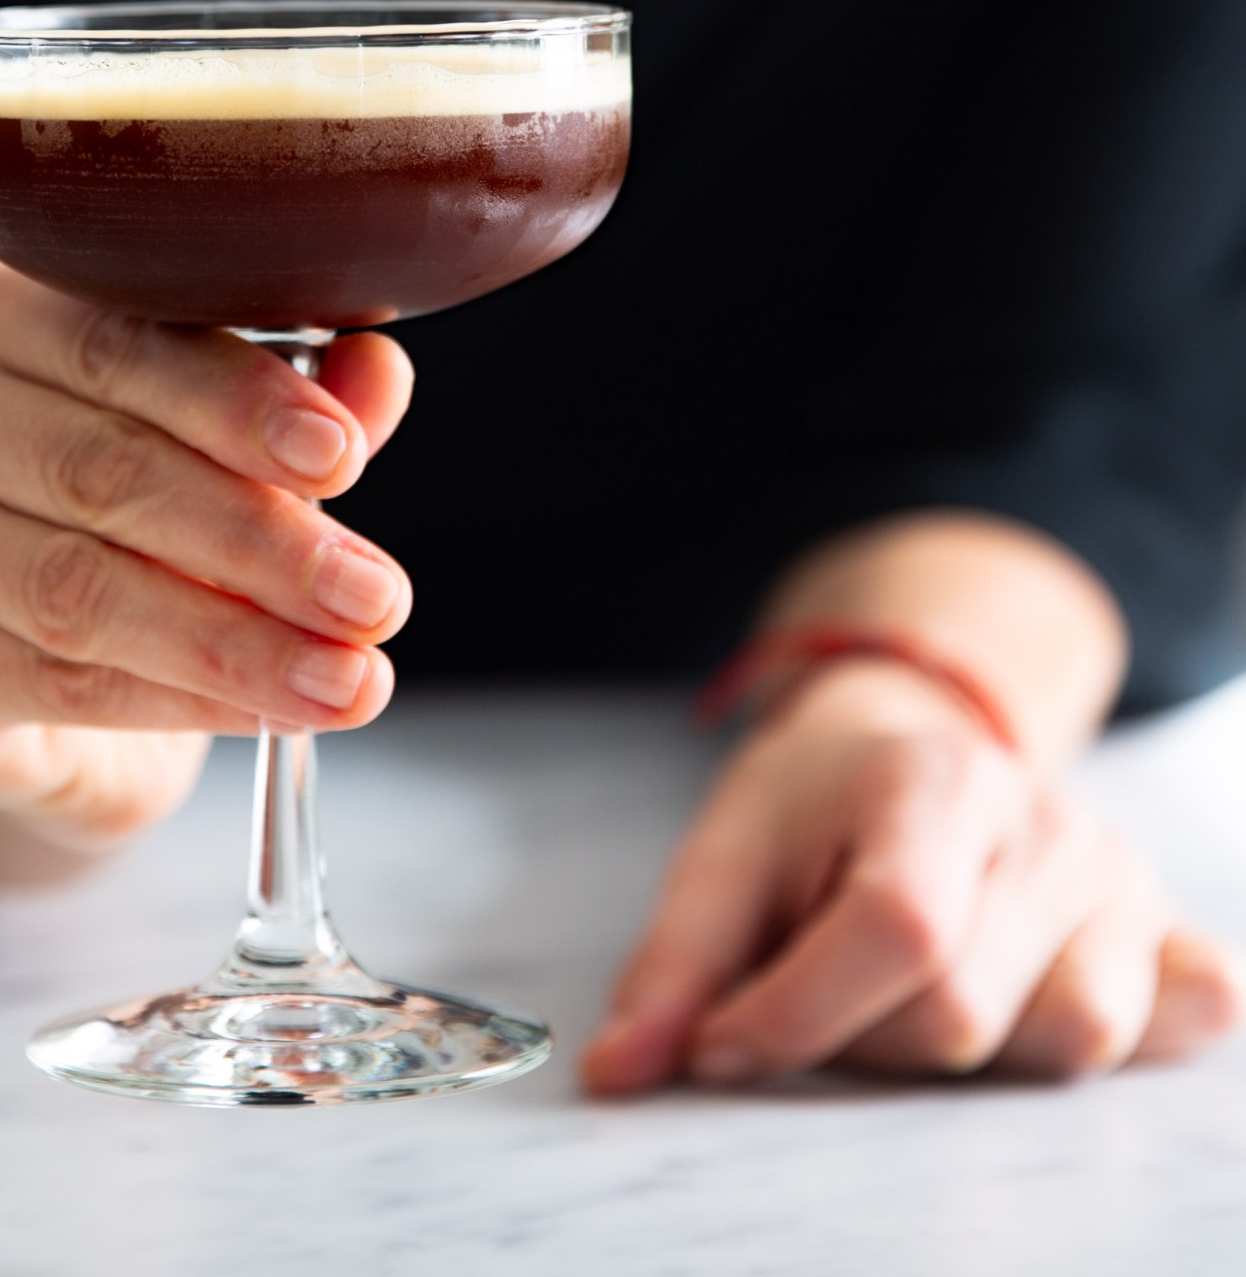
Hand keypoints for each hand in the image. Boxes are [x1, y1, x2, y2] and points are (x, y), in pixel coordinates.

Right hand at [0, 255, 413, 848]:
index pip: (118, 341)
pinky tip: (261, 711)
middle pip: (101, 471)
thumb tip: (377, 370)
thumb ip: (295, 411)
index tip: (342, 456)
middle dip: (258, 541)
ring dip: (232, 640)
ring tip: (344, 676)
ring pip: (75, 589)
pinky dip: (173, 702)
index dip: (237, 401)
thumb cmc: (133, 511)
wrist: (21, 656)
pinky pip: (46, 682)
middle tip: (372, 596)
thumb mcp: (221, 445)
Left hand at [582, 660, 1245, 1090]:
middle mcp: (1044, 822)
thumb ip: (675, 963)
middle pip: (964, 1013)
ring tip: (919, 986)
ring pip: (1066, 1042)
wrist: (911, 736)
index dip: (797, 1013)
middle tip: (826, 989)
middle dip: (861, 1039)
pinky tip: (1048, 991)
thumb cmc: (815, 804)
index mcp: (931, 779)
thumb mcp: (726, 849)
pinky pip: (1191, 1009)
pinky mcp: (1164, 930)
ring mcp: (1116, 879)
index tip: (722, 1043)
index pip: (897, 931)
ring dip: (969, 1055)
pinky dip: (1134, 1030)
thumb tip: (621, 1073)